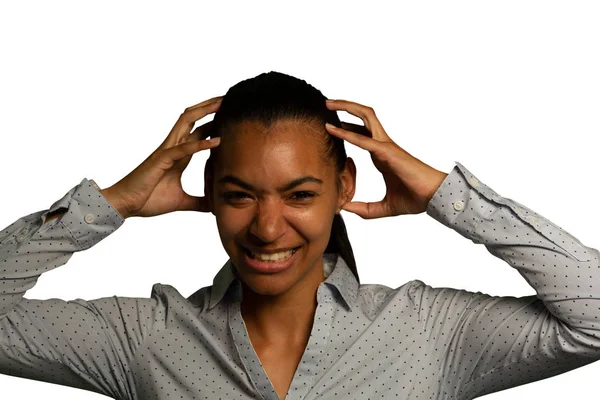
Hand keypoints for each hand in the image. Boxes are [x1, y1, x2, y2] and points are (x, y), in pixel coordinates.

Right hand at [101, 96, 222, 218]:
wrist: (126, 205)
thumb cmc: (148, 200)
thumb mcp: (181, 202)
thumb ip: (198, 202)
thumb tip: (214, 207)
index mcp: (179, 155)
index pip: (199, 131)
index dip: (214, 121)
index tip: (232, 114)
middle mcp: (173, 147)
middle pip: (193, 118)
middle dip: (211, 106)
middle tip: (229, 98)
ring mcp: (166, 151)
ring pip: (186, 122)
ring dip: (205, 111)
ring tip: (223, 104)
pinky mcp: (161, 160)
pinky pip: (182, 149)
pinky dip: (200, 144)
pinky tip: (217, 141)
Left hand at [325, 99, 447, 218]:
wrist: (434, 198)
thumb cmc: (415, 199)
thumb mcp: (383, 207)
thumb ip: (365, 209)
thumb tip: (344, 208)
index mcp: (381, 155)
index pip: (361, 134)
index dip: (346, 128)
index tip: (329, 126)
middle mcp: (383, 145)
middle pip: (363, 117)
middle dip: (345, 107)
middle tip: (326, 104)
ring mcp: (386, 146)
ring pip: (365, 116)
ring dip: (346, 108)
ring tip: (329, 103)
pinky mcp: (388, 151)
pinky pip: (364, 139)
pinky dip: (348, 134)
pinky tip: (333, 129)